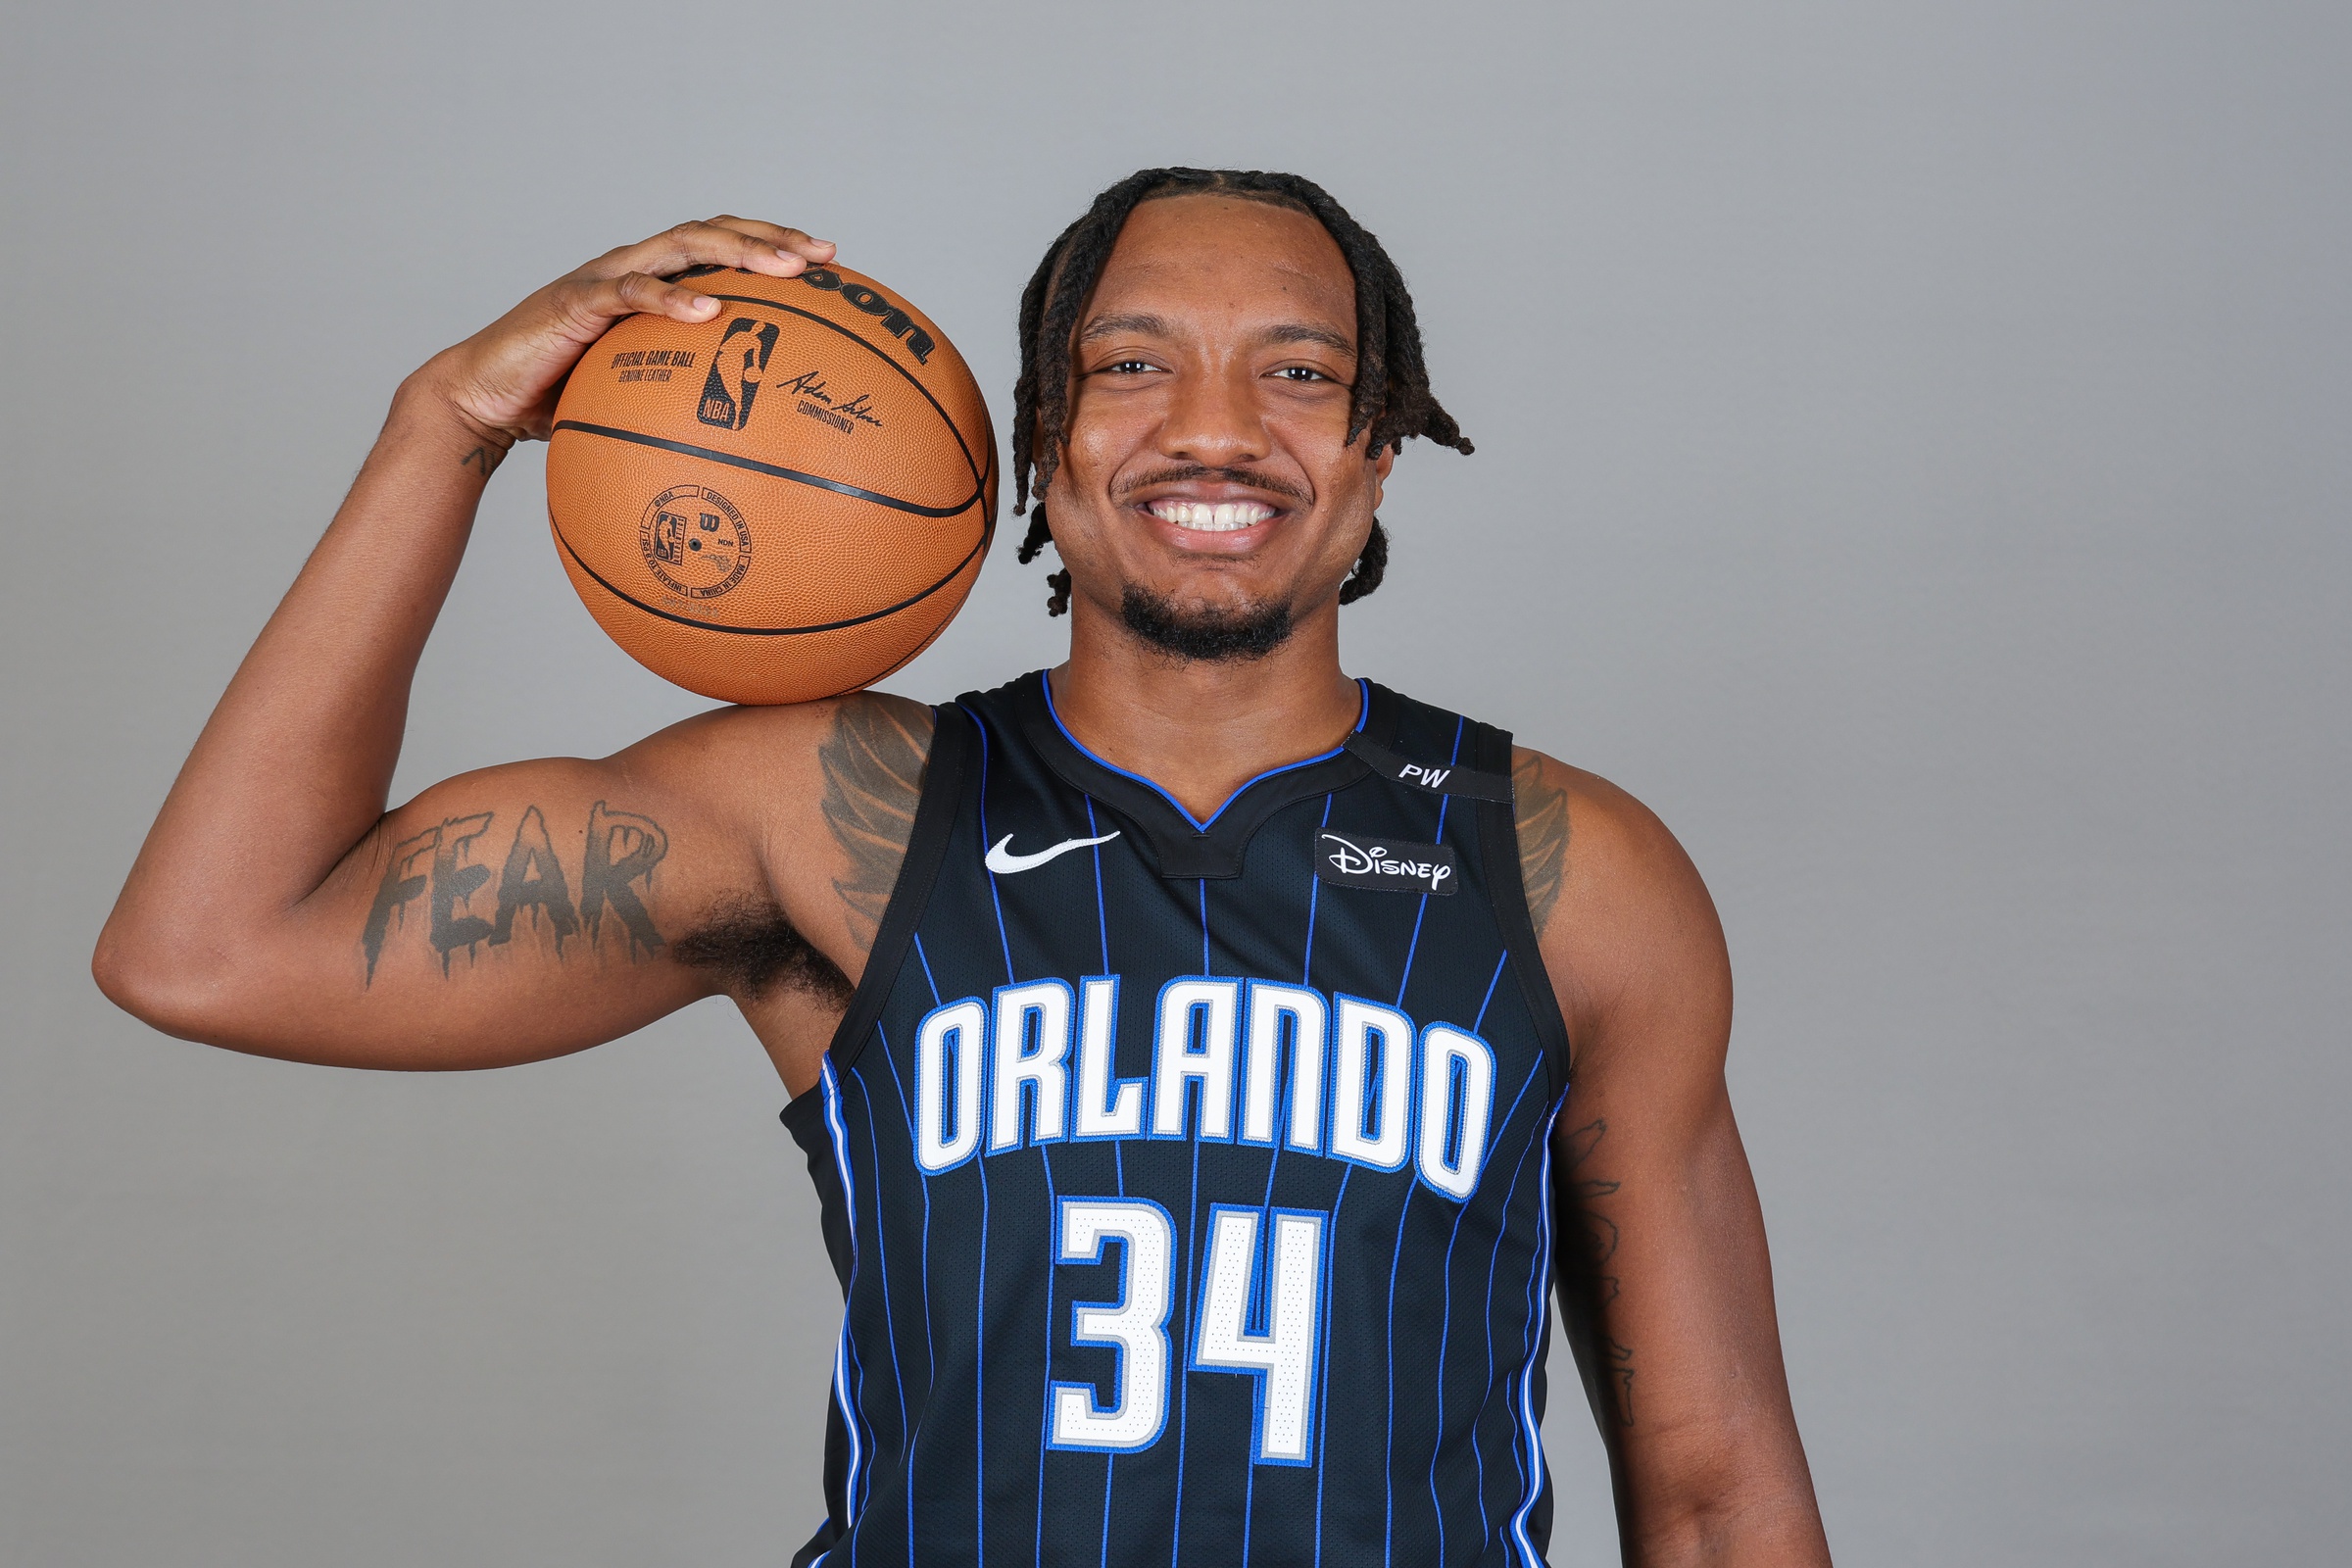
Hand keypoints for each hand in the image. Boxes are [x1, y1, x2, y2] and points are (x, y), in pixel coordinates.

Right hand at [415, 217, 835, 445]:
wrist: (483, 400)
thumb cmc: (560, 401)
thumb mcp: (634, 398)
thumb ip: (681, 398)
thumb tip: (749, 443)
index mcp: (651, 283)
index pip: (720, 246)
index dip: (773, 243)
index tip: (829, 260)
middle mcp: (632, 268)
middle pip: (711, 232)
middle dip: (771, 237)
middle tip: (823, 255)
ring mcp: (603, 279)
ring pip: (678, 246)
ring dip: (736, 252)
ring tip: (784, 268)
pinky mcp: (574, 302)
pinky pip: (629, 293)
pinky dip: (671, 298)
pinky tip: (710, 310)